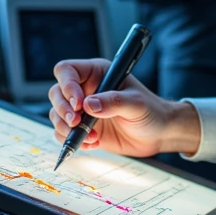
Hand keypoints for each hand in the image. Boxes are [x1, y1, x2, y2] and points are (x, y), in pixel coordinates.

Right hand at [48, 58, 200, 158]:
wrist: (158, 134)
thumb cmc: (151, 111)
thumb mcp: (136, 104)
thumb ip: (114, 102)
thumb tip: (88, 105)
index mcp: (97, 73)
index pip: (67, 71)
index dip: (67, 85)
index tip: (78, 104)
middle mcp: (85, 89)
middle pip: (56, 93)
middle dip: (62, 109)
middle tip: (76, 122)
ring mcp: (83, 110)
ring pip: (57, 114)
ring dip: (67, 128)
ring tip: (91, 137)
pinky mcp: (84, 129)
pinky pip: (64, 133)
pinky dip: (73, 140)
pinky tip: (93, 143)